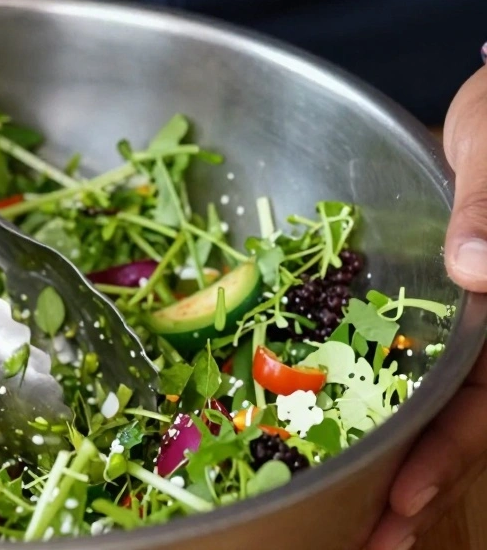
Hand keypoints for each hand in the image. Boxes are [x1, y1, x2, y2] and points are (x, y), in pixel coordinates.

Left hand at [366, 65, 486, 549]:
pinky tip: (321, 441)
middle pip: (454, 425)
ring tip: (344, 523)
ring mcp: (447, 331)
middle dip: (412, 488)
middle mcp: (483, 331)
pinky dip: (361, 411)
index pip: (485, 397)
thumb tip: (482, 270)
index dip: (449, 452)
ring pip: (420, 410)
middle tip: (367, 544)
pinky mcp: (408, 317)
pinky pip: (384, 371)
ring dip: (385, 465)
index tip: (407, 498)